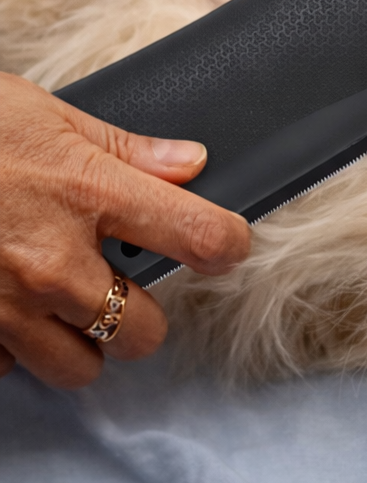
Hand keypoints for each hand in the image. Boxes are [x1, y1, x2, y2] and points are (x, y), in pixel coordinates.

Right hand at [0, 74, 250, 388]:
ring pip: (82, 367)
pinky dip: (14, 345)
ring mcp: (3, 307)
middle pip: (144, 332)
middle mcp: (52, 261)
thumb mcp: (43, 115)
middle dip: (141, 313)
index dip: (227, 245)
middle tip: (120, 281)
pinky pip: (9, 366)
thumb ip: (124, 149)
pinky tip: (3, 304)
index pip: (202, 237)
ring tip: (59, 299)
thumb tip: (190, 165)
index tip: (225, 247)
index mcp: (87, 194)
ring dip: (82, 340)